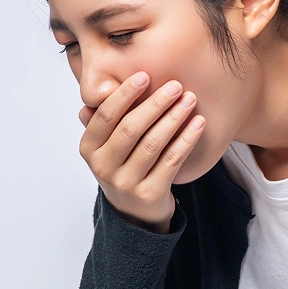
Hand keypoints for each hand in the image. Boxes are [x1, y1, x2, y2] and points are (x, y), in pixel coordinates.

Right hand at [78, 71, 204, 232]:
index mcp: (89, 149)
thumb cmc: (122, 166)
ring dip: (174, 118)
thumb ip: (103, 120)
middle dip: (155, 104)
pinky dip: (187, 139)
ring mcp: (126, 183)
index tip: (145, 75)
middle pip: (131, 128)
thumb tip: (97, 91)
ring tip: (190, 100)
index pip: (106, 116)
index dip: (125, 94)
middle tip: (176, 85)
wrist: (134, 213)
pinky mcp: (150, 194)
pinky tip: (199, 123)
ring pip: (153, 143)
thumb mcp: (106, 146)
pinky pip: (172, 160)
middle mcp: (103, 167)